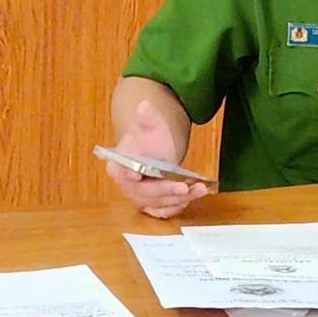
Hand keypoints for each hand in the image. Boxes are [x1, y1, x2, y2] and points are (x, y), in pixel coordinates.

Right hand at [103, 100, 207, 218]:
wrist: (156, 152)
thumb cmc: (149, 140)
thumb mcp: (150, 126)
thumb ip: (147, 118)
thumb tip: (144, 105)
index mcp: (119, 165)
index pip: (120, 171)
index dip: (127, 174)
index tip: (137, 174)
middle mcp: (127, 185)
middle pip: (143, 192)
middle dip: (164, 190)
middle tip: (183, 186)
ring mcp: (140, 198)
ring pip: (157, 204)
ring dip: (178, 199)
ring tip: (198, 189)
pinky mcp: (153, 205)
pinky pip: (164, 211)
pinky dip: (178, 207)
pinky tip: (192, 198)